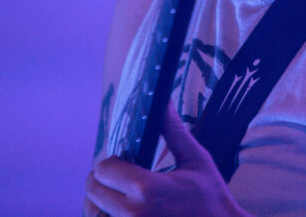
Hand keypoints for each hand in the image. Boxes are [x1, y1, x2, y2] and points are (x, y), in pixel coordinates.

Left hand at [84, 103, 249, 216]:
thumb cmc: (212, 199)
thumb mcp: (195, 160)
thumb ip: (173, 130)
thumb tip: (163, 99)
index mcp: (146, 188)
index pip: (103, 169)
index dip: (113, 163)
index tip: (127, 163)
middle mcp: (132, 214)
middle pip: (92, 191)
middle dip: (103, 181)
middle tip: (123, 180)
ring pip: (93, 212)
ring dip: (101, 203)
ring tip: (120, 197)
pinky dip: (107, 216)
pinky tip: (125, 212)